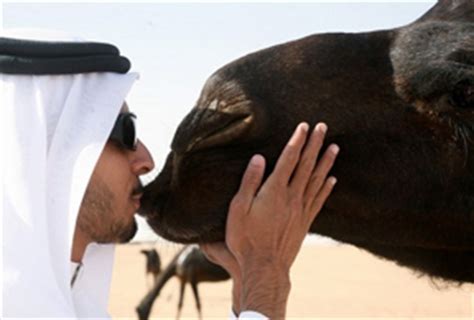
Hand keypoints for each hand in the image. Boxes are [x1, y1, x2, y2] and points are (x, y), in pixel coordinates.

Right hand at [203, 122, 338, 317]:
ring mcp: (301, 210)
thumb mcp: (238, 209)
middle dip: (315, 144)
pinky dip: (326, 187)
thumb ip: (249, 182)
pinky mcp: (304, 222)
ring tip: (335, 147)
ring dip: (326, 162)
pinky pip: (319, 200)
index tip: (304, 125)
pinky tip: (332, 179)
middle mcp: (292, 197)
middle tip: (324, 127)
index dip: (297, 141)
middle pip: (306, 165)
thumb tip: (258, 157)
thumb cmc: (246, 239)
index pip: (288, 159)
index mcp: (274, 190)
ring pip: (316, 180)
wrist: (264, 267)